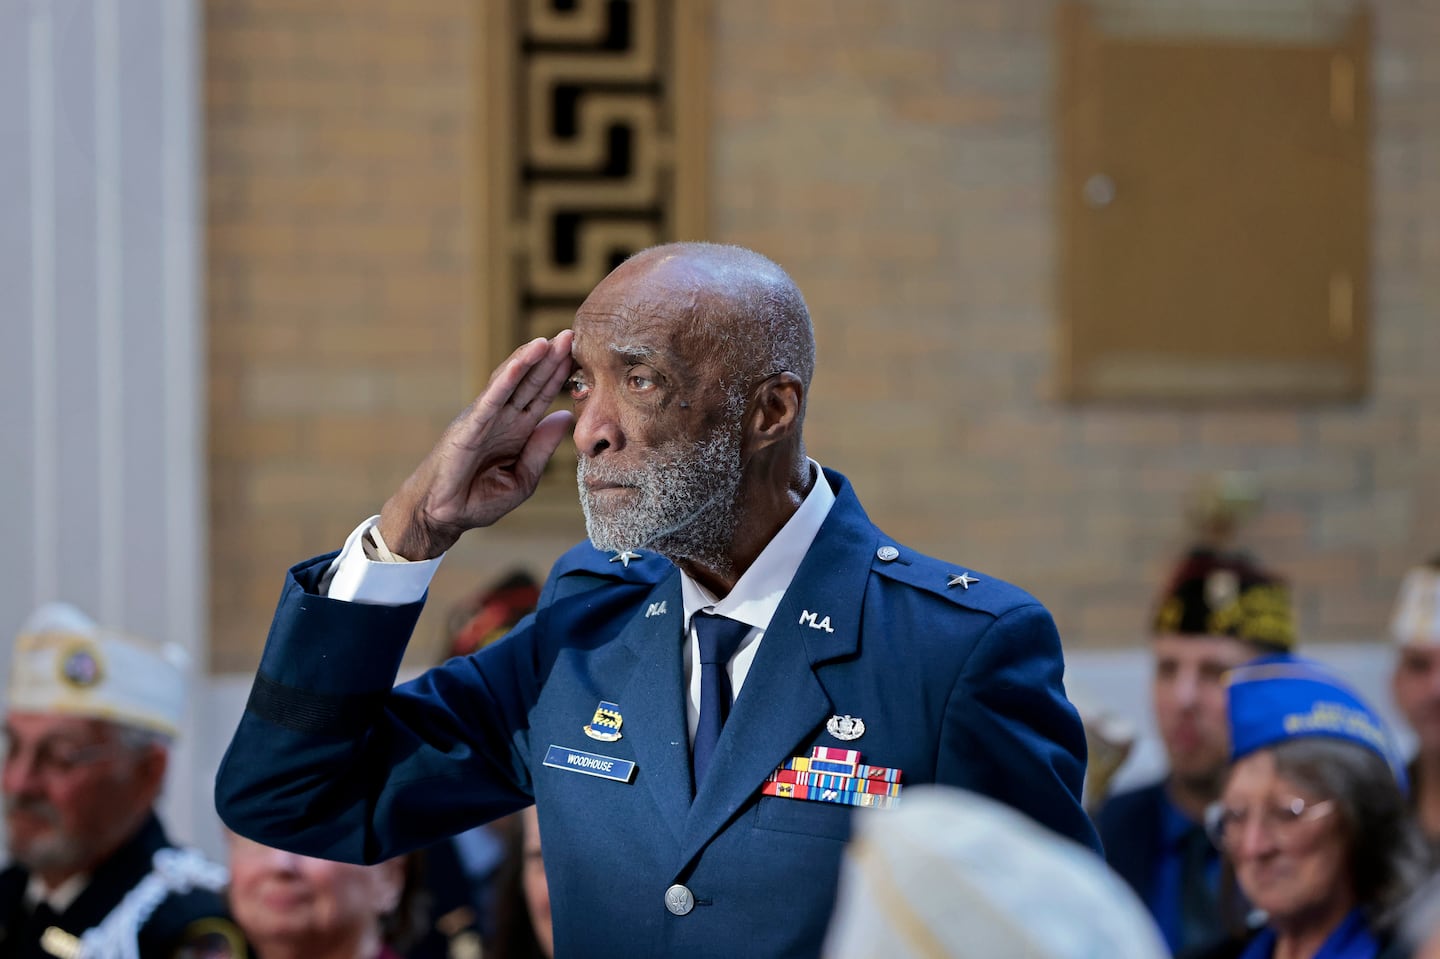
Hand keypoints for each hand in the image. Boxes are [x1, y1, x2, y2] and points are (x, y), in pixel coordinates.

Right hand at [377, 332, 575, 559]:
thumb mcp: (523, 478)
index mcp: (517, 430)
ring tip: (549, 341)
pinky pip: (491, 399)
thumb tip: (565, 415)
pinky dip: (505, 380)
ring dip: (529, 360)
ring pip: (510, 382)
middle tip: (572, 335)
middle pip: (530, 382)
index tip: (583, 355)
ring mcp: (484, 419)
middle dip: (550, 359)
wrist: (443, 516)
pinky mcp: (469, 427)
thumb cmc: (479, 499)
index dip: (560, 375)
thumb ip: (542, 448)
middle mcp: (502, 418)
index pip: (542, 395)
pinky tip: (521, 363)